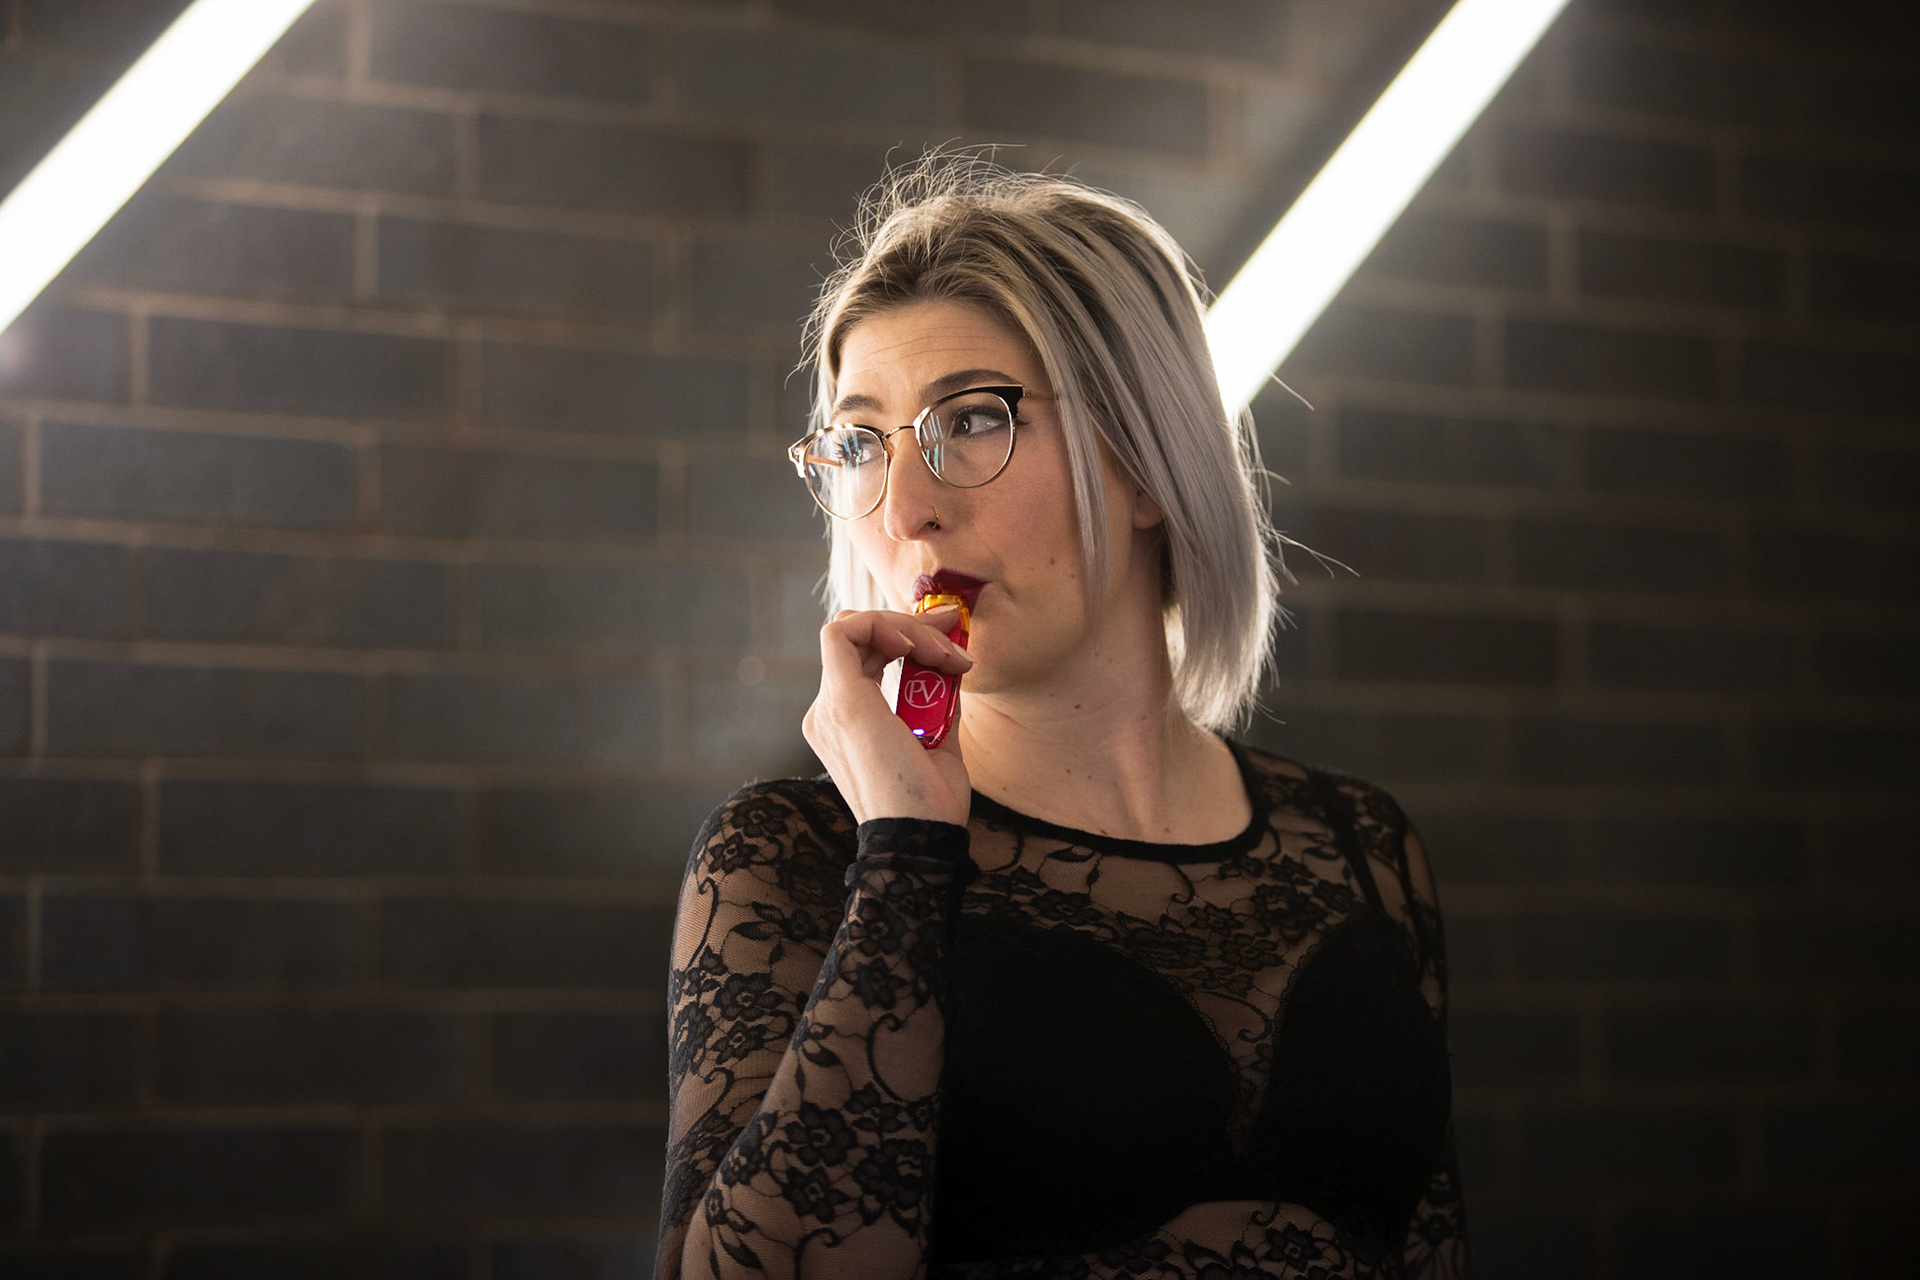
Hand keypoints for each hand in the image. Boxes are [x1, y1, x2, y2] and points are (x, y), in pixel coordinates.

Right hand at [803, 605, 973, 825]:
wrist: (920, 839)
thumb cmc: (931, 805)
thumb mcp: (938, 741)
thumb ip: (937, 703)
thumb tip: (952, 668)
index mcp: (847, 725)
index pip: (864, 658)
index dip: (907, 637)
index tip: (953, 643)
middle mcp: (829, 714)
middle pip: (859, 639)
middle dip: (913, 625)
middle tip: (954, 629)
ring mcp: (830, 708)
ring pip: (853, 628)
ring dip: (908, 628)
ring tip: (948, 652)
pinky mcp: (841, 702)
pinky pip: (843, 633)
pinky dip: (883, 625)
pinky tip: (916, 646)